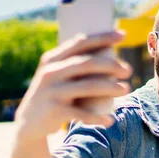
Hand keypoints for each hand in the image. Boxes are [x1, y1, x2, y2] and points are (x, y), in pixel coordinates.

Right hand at [14, 31, 131, 141]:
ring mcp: (52, 92)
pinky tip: (110, 120)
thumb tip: (109, 51)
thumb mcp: (58, 76)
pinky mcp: (54, 111)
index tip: (122, 35)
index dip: (102, 38)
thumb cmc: (54, 94)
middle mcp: (51, 72)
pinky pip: (81, 113)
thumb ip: (75, 65)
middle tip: (129, 71)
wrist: (29, 122)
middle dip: (111, 65)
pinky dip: (97, 118)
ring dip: (110, 88)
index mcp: (52, 59)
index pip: (80, 43)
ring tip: (126, 89)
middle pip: (87, 64)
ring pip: (88, 87)